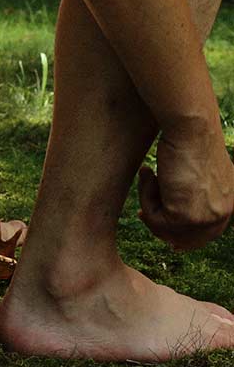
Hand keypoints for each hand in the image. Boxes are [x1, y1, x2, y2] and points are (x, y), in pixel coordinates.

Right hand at [138, 120, 233, 250]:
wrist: (192, 127)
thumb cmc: (192, 136)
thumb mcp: (201, 166)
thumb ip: (197, 187)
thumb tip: (179, 200)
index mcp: (228, 203)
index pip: (205, 232)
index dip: (180, 232)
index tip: (156, 220)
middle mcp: (221, 214)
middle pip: (187, 239)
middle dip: (161, 227)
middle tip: (141, 213)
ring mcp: (204, 218)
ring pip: (166, 229)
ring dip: (149, 204)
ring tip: (148, 175)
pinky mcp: (184, 216)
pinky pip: (155, 219)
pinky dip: (145, 198)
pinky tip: (147, 173)